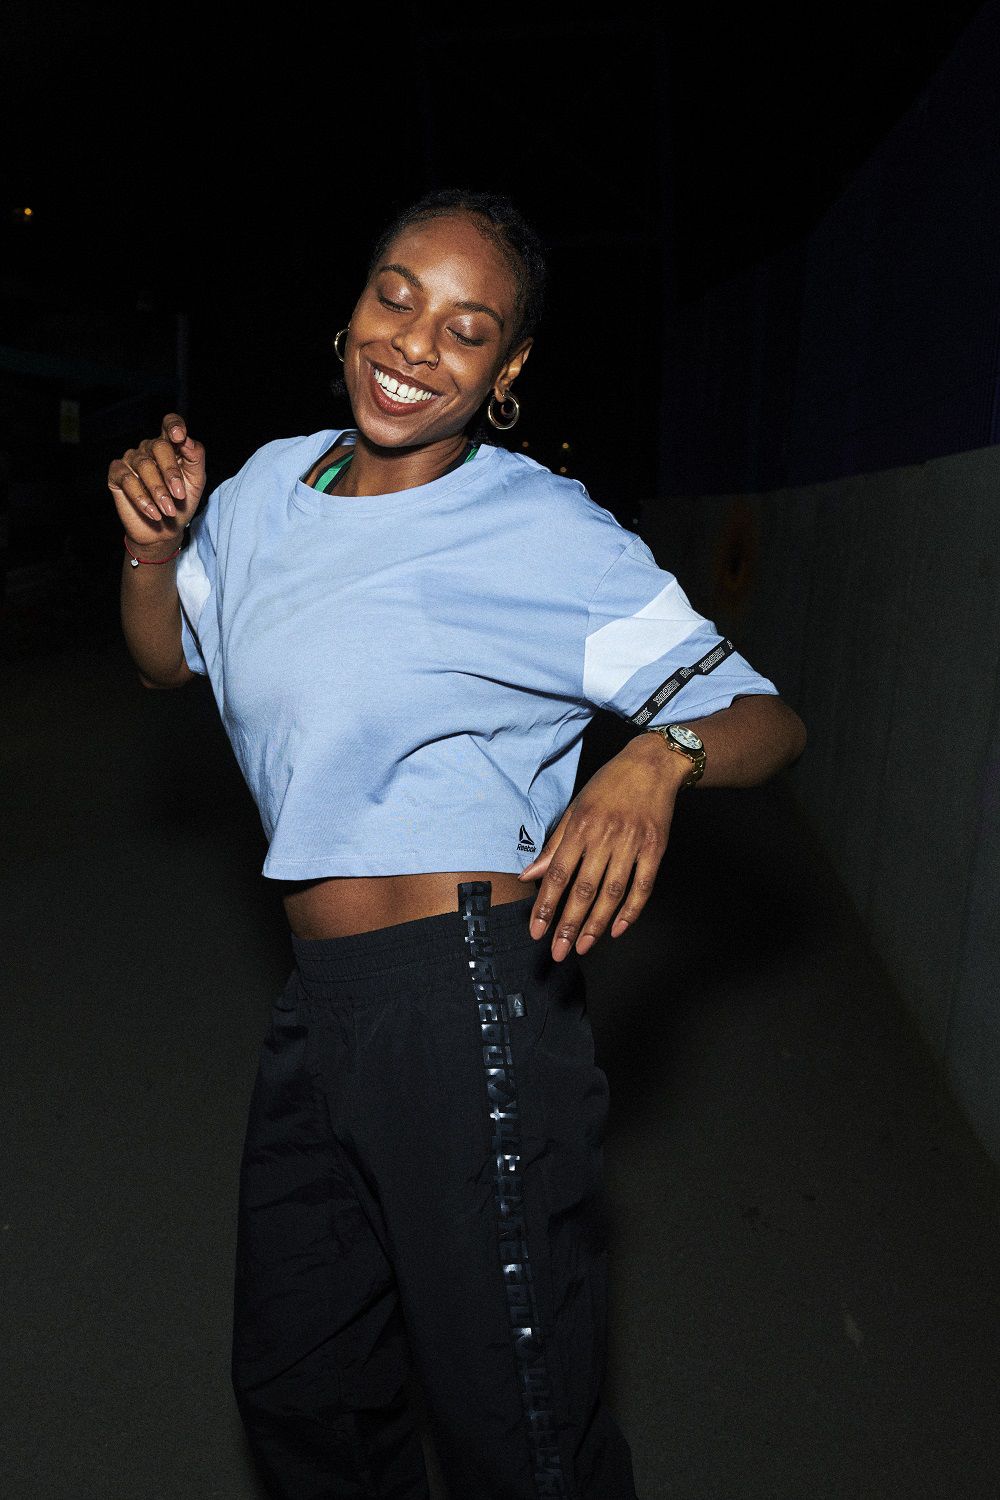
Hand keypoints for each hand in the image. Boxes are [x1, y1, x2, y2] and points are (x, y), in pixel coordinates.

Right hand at [108, 413, 205, 554]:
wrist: (164, 531)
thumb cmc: (181, 503)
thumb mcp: (196, 482)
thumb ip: (195, 458)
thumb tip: (187, 440)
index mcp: (170, 446)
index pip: (170, 424)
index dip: (173, 425)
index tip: (179, 437)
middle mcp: (149, 448)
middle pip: (159, 446)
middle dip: (171, 472)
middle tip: (179, 495)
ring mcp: (132, 459)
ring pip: (144, 465)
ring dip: (158, 491)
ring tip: (168, 510)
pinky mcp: (117, 474)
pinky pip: (127, 479)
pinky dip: (141, 498)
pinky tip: (153, 512)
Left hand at [517, 735, 685, 960]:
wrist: (651, 765)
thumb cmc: (608, 786)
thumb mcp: (575, 809)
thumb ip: (554, 844)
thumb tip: (529, 873)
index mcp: (581, 826)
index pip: (558, 873)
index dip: (545, 905)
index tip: (536, 931)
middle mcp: (605, 837)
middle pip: (584, 889)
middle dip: (568, 924)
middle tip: (558, 951)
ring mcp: (632, 844)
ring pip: (612, 892)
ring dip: (596, 924)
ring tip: (582, 946)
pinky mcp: (655, 849)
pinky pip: (643, 886)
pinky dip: (630, 910)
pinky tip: (617, 929)